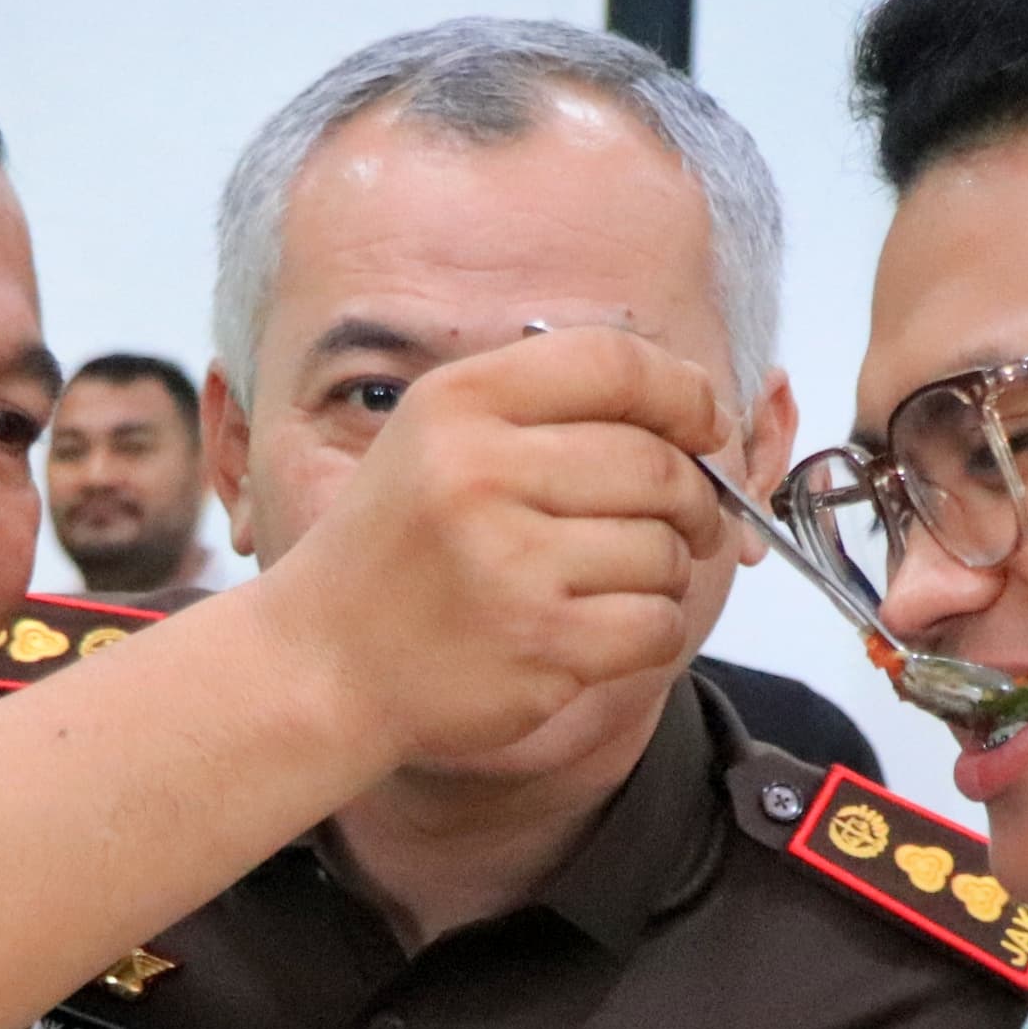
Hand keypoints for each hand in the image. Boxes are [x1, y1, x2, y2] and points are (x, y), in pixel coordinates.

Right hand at [252, 326, 726, 765]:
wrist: (321, 664)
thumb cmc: (398, 554)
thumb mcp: (440, 441)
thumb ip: (547, 411)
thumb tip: (697, 417)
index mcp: (459, 404)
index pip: (615, 364)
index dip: (685, 392)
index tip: (706, 426)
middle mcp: (481, 473)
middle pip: (656, 463)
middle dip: (693, 495)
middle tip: (690, 520)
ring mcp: (511, 564)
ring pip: (665, 549)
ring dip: (668, 569)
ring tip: (618, 580)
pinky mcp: (540, 646)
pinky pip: (656, 623)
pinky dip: (653, 628)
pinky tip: (608, 628)